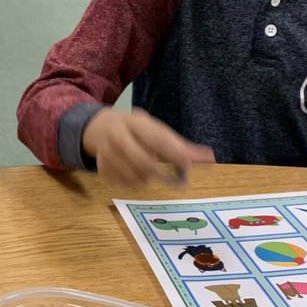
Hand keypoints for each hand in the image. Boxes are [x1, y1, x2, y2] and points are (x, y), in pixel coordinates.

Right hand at [82, 108, 215, 186]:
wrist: (98, 127)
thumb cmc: (135, 129)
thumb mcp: (155, 129)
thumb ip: (179, 144)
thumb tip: (209, 157)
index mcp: (134, 123)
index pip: (158, 140)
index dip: (175, 154)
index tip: (190, 166)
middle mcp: (118, 137)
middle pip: (143, 162)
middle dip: (164, 174)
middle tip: (180, 183)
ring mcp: (107, 154)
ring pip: (136, 176)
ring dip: (151, 178)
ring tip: (154, 171)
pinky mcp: (103, 169)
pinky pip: (126, 183)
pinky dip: (137, 182)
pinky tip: (138, 173)